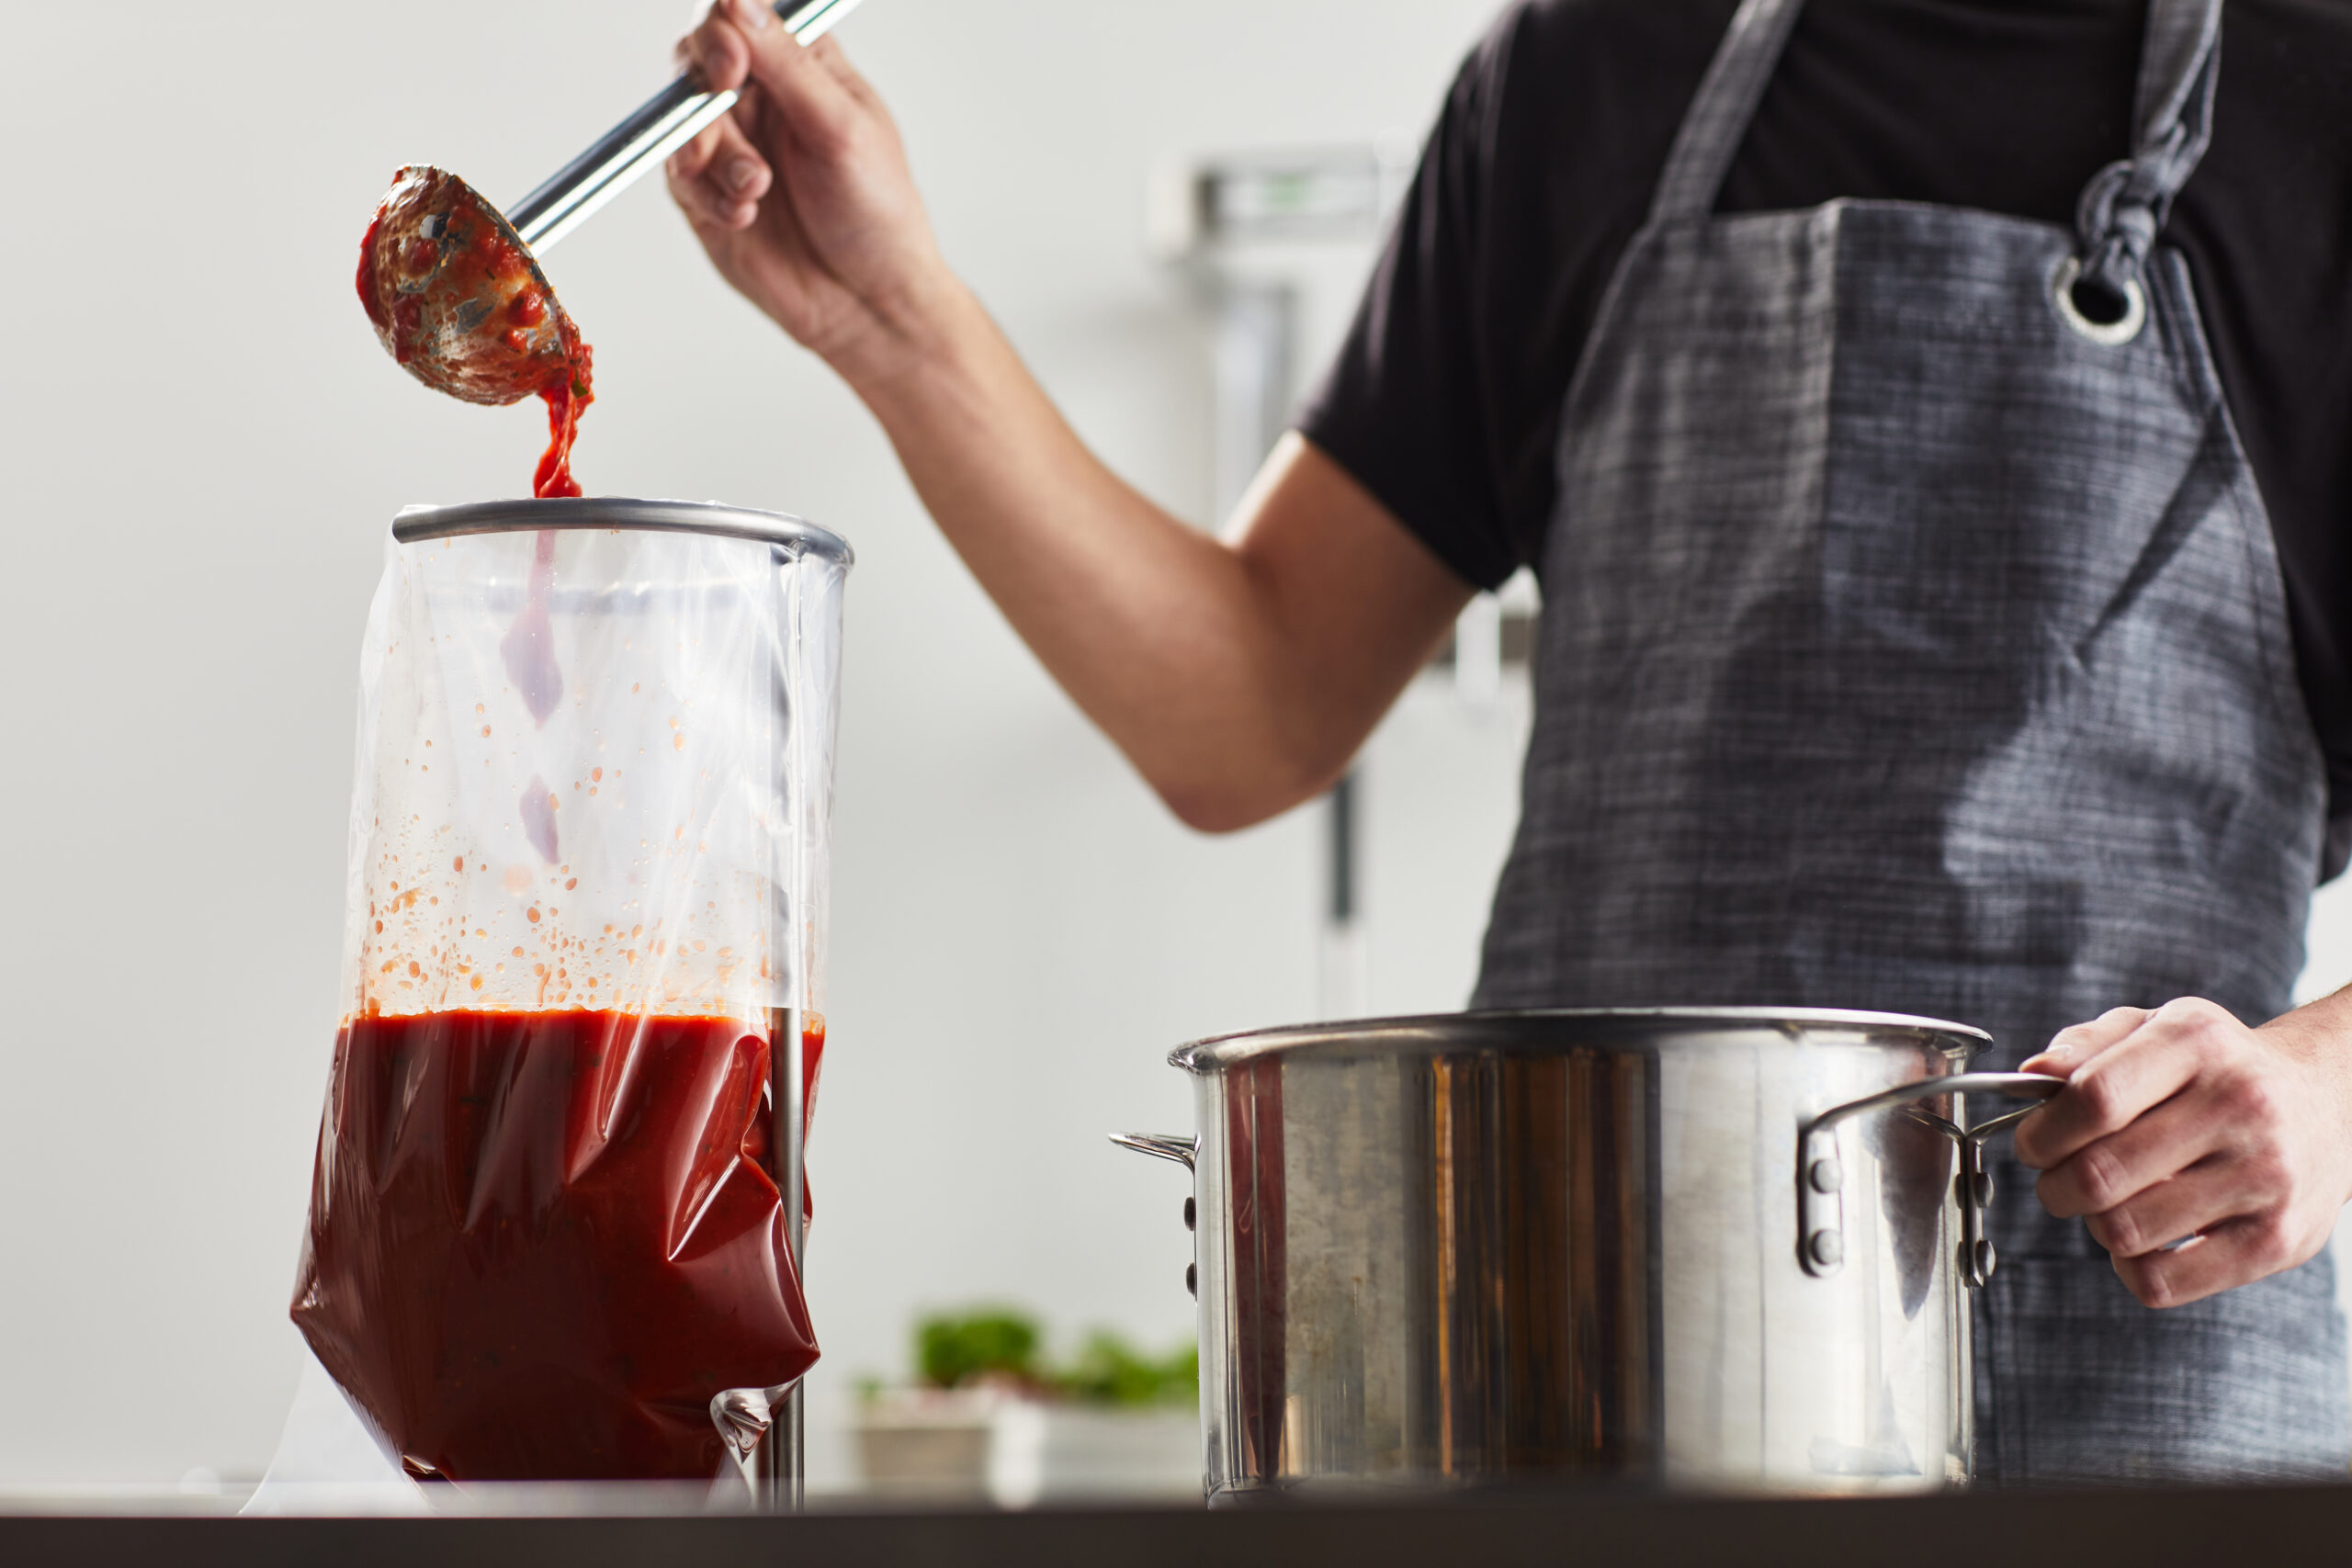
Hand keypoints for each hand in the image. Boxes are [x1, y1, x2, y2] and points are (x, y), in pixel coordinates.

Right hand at [665, 0, 963, 381]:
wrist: (867, 304)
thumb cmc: (876, 215)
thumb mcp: (841, 129)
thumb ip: (789, 66)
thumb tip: (738, 1)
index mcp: (804, 69)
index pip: (744, 17)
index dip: (726, 28)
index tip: (733, 63)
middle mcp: (762, 101)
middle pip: (698, 59)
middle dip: (704, 82)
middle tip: (723, 100)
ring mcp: (731, 148)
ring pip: (682, 119)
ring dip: (713, 151)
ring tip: (756, 188)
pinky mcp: (707, 196)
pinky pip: (680, 175)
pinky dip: (707, 192)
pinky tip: (745, 214)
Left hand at [2014, 997, 2351, 1307]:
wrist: (2329, 1103)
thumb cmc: (2218, 1069)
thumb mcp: (2157, 1028)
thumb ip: (2086, 1046)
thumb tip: (2030, 1078)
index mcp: (2198, 1043)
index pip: (2093, 1098)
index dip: (2042, 1132)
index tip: (2033, 1143)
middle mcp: (2241, 1105)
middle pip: (2100, 1173)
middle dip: (2054, 1186)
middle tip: (2058, 1180)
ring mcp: (2266, 1176)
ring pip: (2124, 1230)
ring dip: (2093, 1224)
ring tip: (2109, 1203)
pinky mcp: (2279, 1240)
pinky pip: (2162, 1281)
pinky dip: (2130, 1266)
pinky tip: (2141, 1239)